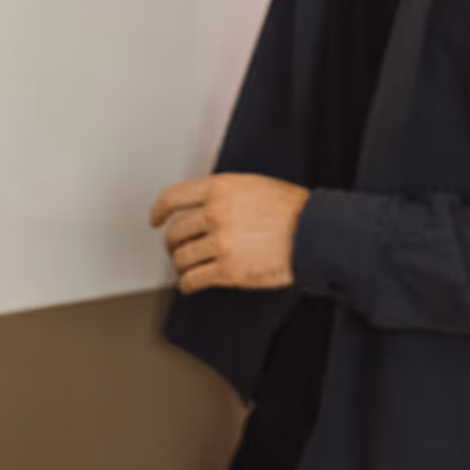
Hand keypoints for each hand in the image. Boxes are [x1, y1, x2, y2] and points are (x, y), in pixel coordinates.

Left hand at [149, 172, 309, 291]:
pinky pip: (194, 279)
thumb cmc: (291, 210)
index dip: (158, 211)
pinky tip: (191, 284)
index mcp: (219, 189)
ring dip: (180, 264)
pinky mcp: (229, 270)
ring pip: (181, 257)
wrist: (314, 233)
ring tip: (186, 267)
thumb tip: (200, 205)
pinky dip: (188, 284)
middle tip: (174, 248)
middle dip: (170, 242)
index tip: (155, 219)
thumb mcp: (252, 186)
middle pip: (174, 231)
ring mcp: (221, 243)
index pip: (172, 198)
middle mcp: (215, 214)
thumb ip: (222, 194)